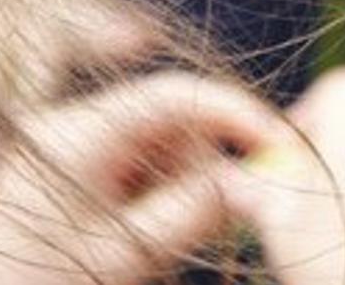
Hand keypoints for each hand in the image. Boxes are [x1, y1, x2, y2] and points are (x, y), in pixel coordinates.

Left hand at [0, 72, 297, 282]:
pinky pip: (133, 168)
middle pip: (171, 121)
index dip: (235, 113)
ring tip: (160, 245)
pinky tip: (143, 240)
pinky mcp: (66, 173)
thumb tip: (256, 176)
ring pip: (158, 147)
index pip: (174, 94)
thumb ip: (201, 206)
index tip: (279, 144)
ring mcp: (64, 147)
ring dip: (180, 188)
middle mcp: (67, 125)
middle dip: (205, 165)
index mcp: (77, 131)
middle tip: (220, 220)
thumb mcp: (134, 250)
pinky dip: (155, 198)